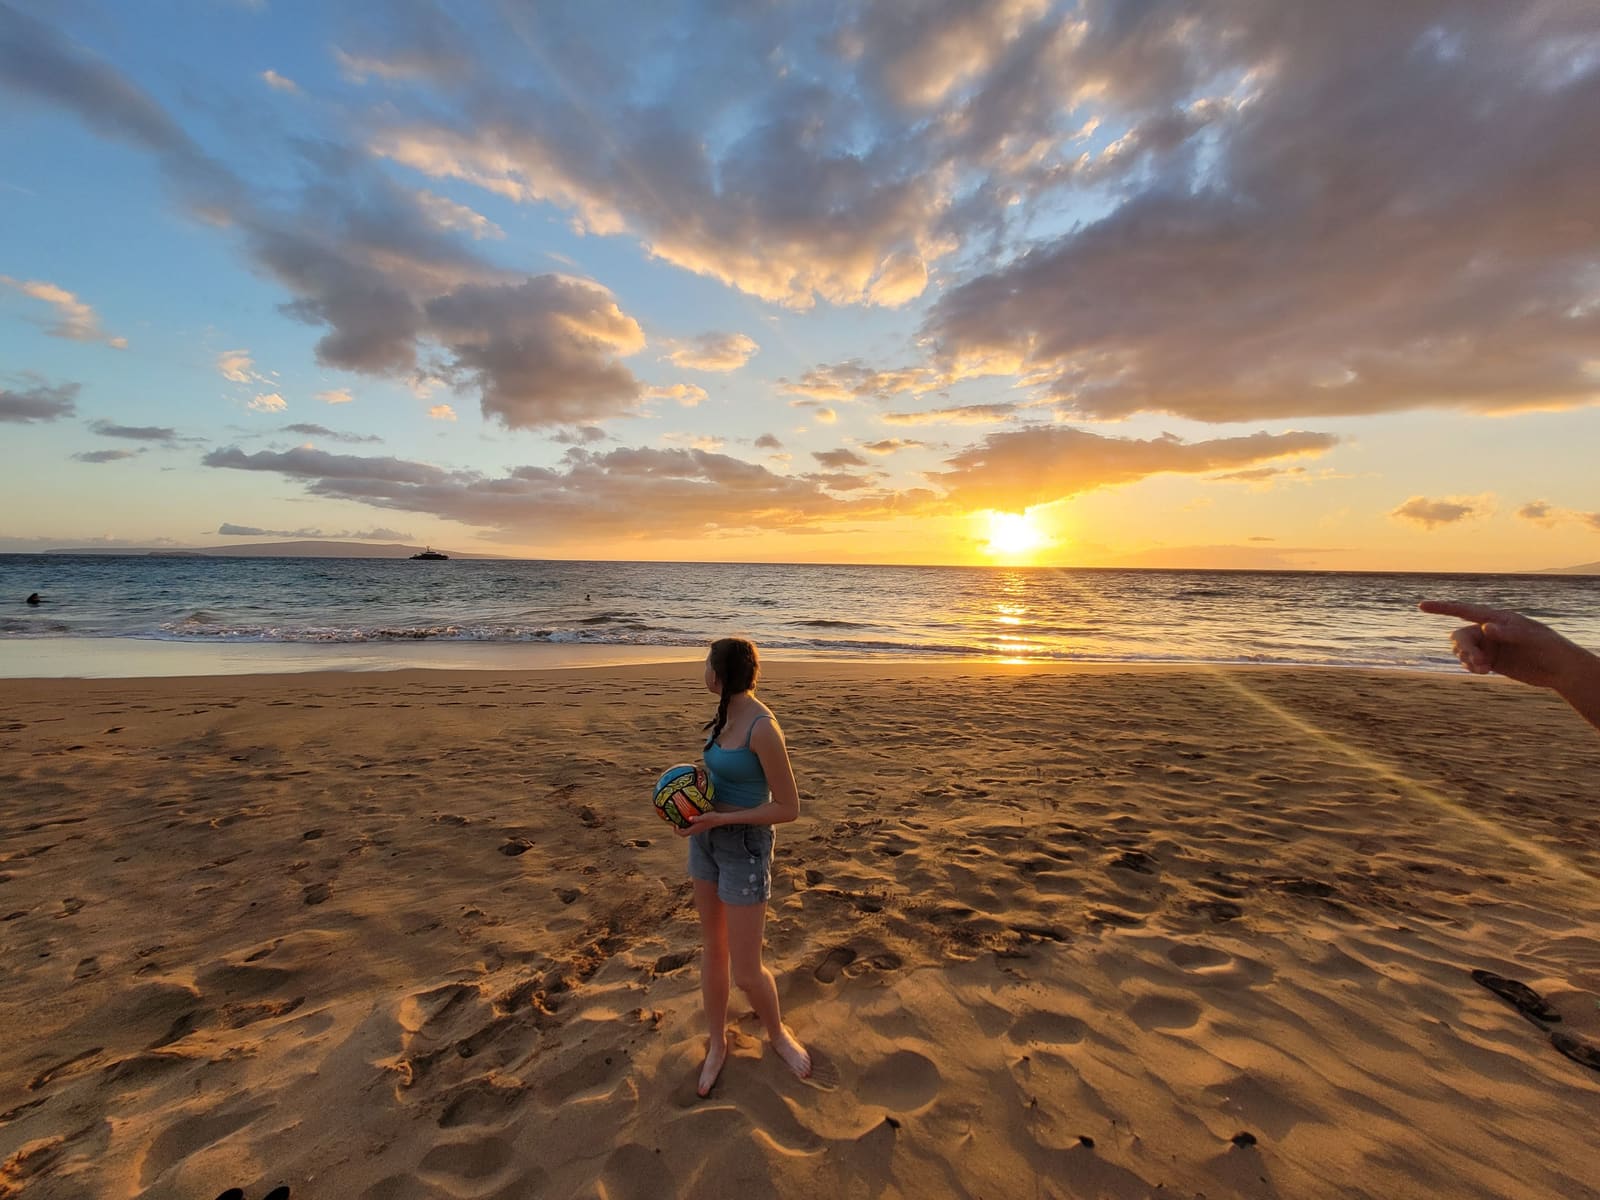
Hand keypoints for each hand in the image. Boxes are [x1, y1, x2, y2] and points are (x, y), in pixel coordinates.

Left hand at [675, 810, 724, 837]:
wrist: (719, 819)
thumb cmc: (712, 817)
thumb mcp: (704, 816)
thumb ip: (696, 818)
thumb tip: (689, 818)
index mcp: (695, 829)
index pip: (683, 833)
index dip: (677, 831)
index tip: (675, 824)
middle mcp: (695, 831)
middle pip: (683, 834)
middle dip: (678, 830)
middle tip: (675, 823)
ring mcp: (697, 830)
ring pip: (687, 832)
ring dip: (682, 828)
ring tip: (679, 821)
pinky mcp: (699, 828)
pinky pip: (690, 829)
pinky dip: (686, 826)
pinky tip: (687, 820)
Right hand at [1417, 600, 1587, 690]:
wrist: (1559, 669)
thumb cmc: (1548, 647)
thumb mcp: (1530, 637)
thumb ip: (1507, 632)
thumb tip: (1485, 628)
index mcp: (1496, 618)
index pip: (1464, 610)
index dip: (1442, 608)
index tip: (1422, 606)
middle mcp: (1489, 630)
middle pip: (1461, 636)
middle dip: (1464, 649)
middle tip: (1476, 663)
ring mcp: (1489, 646)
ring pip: (1463, 650)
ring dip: (1467, 660)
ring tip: (1483, 670)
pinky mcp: (1490, 661)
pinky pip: (1470, 662)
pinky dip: (1471, 667)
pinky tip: (1483, 671)